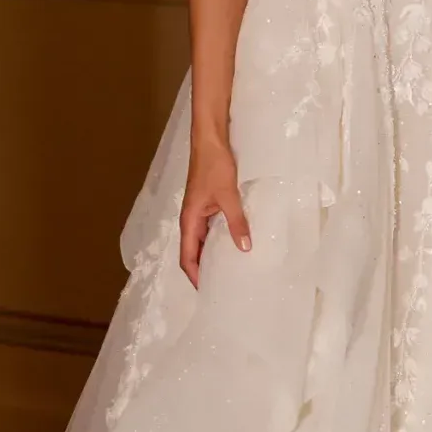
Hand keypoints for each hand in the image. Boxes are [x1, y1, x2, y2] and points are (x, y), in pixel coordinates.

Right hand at [179, 140, 250, 287]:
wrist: (211, 140)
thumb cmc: (214, 166)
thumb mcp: (228, 196)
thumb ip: (236, 222)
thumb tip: (245, 248)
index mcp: (189, 221)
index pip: (186, 257)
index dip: (194, 276)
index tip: (207, 291)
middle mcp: (191, 219)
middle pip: (193, 252)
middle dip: (204, 269)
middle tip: (222, 284)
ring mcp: (200, 211)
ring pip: (203, 240)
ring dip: (213, 254)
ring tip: (231, 268)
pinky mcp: (209, 203)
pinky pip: (212, 227)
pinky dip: (221, 238)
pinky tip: (237, 241)